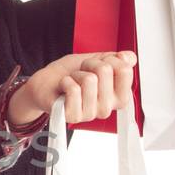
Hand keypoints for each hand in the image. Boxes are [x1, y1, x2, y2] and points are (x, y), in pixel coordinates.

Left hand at [10, 51, 136, 126]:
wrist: (46, 83)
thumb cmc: (71, 74)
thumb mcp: (97, 60)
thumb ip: (116, 59)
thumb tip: (129, 58)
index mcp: (118, 96)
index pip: (125, 70)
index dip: (109, 59)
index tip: (99, 64)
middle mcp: (107, 107)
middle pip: (106, 71)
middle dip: (90, 63)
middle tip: (82, 72)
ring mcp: (91, 114)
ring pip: (90, 80)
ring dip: (76, 74)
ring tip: (73, 81)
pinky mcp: (73, 116)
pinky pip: (74, 90)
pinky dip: (66, 81)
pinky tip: (64, 88)